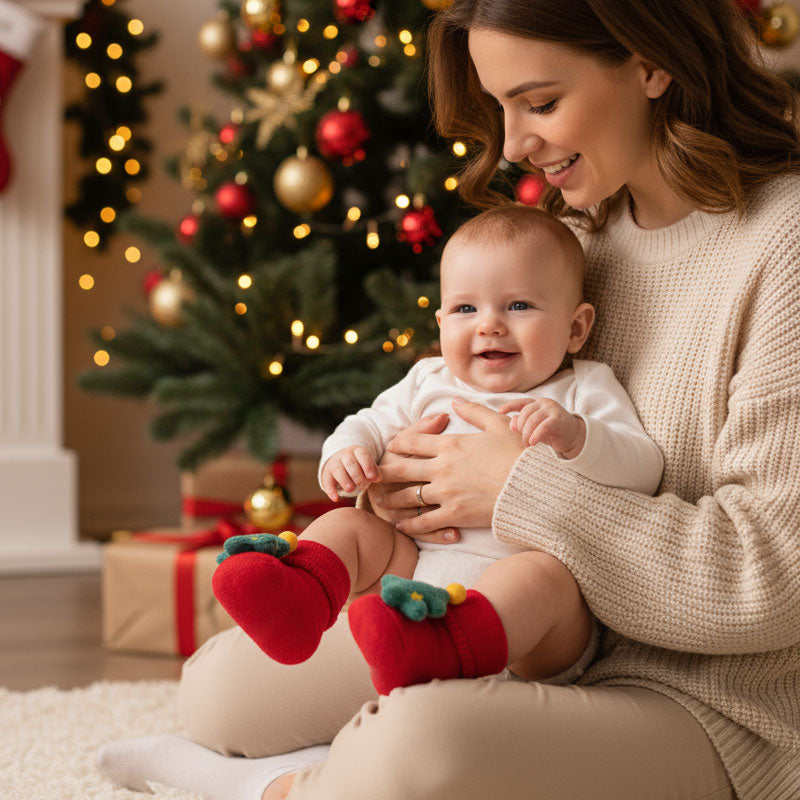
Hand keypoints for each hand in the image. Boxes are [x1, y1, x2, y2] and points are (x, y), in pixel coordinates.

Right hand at [320, 445, 379, 501]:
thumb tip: (377, 479)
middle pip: (350, 462)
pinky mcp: (327, 474)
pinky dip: (331, 490)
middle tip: (363, 486)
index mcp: (358, 451)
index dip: (367, 466)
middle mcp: (345, 455)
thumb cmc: (360, 466)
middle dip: (357, 475)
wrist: (342, 462)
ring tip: (351, 490)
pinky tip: (336, 499)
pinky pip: (327, 481)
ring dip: (344, 480)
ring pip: (338, 469)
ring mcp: (335, 463)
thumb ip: (374, 472)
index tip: (372, 477)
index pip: (363, 455)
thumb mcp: (368, 466)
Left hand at [374, 398, 524, 536]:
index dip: (399, 444)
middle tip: (370, 476)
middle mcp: (442, 468)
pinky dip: (410, 525)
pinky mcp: (454, 515)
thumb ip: (474, 411)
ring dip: (391, 499)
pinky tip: (401, 526)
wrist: (534, 487)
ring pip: (408, 496)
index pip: (414, 442)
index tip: (391, 447)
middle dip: (384, 472)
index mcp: (451, 444)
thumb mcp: (499, 424)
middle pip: (402, 469)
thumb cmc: (519, 454)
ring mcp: (446, 493)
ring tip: (380, 502)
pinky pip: (424, 521)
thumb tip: (455, 401)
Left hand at [499, 397, 585, 458]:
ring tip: (527, 444)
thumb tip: (511, 423)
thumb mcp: (534, 428)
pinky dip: (535, 435)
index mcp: (537, 403)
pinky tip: (532, 443)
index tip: (500, 411)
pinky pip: (543, 426)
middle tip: (523, 440)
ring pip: (532, 420)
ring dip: (526, 434)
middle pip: (525, 413)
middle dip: (520, 428)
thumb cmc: (552, 432)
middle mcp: (544, 403)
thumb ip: (522, 425)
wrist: (574, 436)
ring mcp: (552, 410)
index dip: (510, 406)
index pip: (521, 402)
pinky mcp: (558, 419)